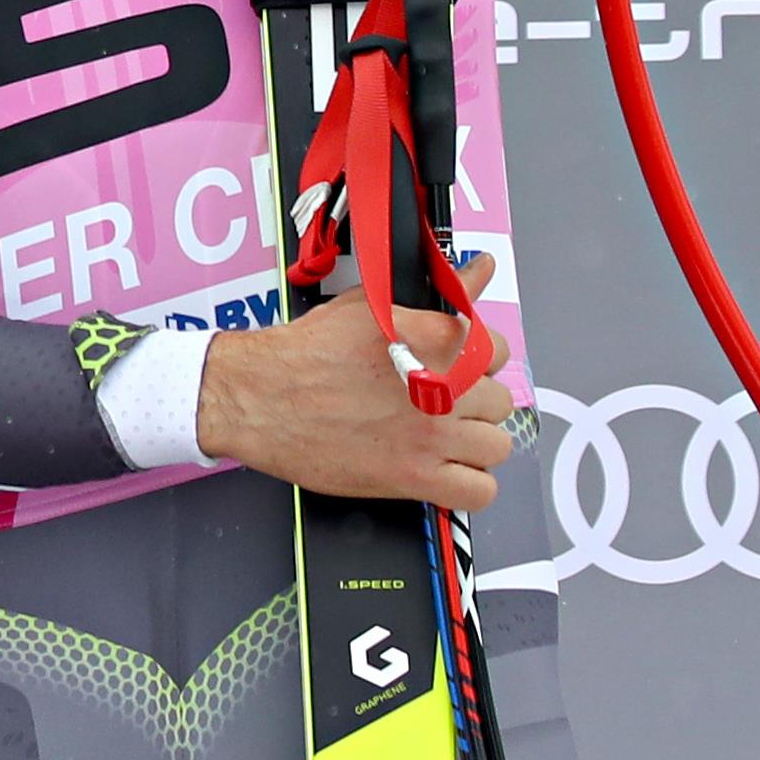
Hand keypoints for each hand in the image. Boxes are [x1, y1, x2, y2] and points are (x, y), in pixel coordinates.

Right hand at [196, 254, 516, 511]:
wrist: (259, 397)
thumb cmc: (306, 352)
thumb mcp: (372, 306)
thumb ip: (438, 293)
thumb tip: (480, 268)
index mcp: (437, 340)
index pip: (498, 351)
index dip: (478, 361)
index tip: (456, 368)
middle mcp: (444, 388)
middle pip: (499, 402)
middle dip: (473, 403)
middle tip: (438, 404)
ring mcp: (433, 436)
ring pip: (495, 447)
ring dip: (472, 444)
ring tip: (438, 438)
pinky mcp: (416, 478)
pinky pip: (479, 491)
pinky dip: (469, 485)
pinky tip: (443, 471)